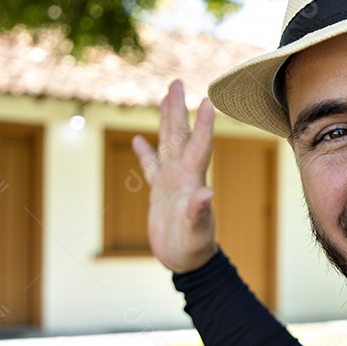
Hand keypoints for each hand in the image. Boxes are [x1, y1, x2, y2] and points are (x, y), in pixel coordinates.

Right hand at [132, 80, 218, 272]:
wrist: (186, 262)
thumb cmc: (193, 249)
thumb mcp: (196, 232)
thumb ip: (199, 213)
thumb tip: (206, 194)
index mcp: (192, 182)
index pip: (199, 148)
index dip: (203, 126)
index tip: (207, 101)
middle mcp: (183, 176)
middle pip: (180, 136)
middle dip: (178, 110)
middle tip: (176, 83)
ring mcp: (171, 182)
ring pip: (167, 145)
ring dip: (167, 121)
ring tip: (166, 97)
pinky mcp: (160, 192)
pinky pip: (150, 168)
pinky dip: (145, 154)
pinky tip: (138, 140)